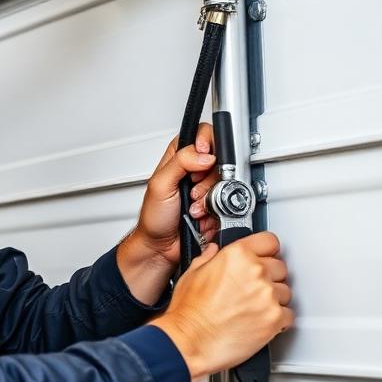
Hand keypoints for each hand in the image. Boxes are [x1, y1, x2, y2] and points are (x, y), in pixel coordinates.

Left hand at [121, 124, 219, 275]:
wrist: (161, 247)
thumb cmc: (154, 218)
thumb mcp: (160, 185)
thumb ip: (180, 162)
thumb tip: (204, 155)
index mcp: (177, 158)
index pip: (200, 134)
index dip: (207, 142)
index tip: (204, 157)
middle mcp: (193, 170)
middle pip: (219, 159)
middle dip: (208, 179)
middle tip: (193, 190)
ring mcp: (206, 187)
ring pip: (224, 182)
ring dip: (210, 198)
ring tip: (194, 207)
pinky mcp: (215, 204)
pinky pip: (227, 202)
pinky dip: (216, 211)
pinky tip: (202, 216)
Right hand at [153, 232, 292, 381]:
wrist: (190, 340)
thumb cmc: (189, 311)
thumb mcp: (192, 273)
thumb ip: (209, 257)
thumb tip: (214, 251)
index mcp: (237, 255)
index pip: (270, 241)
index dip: (265, 250)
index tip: (263, 257)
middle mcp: (256, 271)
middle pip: (280, 266)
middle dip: (269, 276)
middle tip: (252, 288)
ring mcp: (268, 295)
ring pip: (285, 291)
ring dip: (274, 298)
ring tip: (253, 307)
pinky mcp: (275, 319)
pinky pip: (288, 315)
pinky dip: (278, 320)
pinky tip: (259, 320)